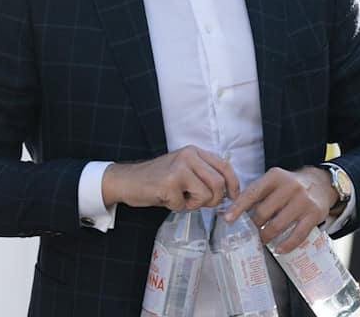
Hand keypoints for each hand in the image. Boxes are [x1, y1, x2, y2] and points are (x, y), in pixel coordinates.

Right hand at [101, 146, 238, 210]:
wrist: (127, 180)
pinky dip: (176, 207)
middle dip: (214, 200)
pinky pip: (185, 205)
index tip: (233, 197)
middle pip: (219, 183)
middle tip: (198, 203)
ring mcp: (179, 168)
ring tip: (180, 199)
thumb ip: (202, 174)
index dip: (233, 184)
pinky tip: (165, 199)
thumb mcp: (183, 169)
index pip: (224, 166)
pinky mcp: (169, 183)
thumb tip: (227, 192)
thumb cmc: (157, 179)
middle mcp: (188, 156)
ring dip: (194, 205)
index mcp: (194, 151)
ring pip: (206, 195)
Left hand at [224, 166, 334, 253]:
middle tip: (250, 233)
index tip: (228, 219)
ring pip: (277, 225)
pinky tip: (278, 249)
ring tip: (262, 240)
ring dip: (266, 236)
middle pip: (263, 212)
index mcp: (275, 176)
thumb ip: (257, 193)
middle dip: (254, 225)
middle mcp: (289, 186)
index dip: (238, 207)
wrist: (321, 184)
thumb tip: (233, 212)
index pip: (252, 193)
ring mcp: (303, 201)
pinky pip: (297, 235)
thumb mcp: (274, 181)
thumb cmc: (290, 186)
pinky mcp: (314, 214)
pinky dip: (286, 245)